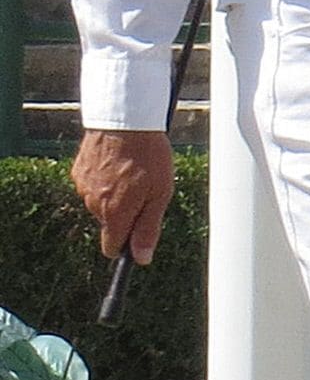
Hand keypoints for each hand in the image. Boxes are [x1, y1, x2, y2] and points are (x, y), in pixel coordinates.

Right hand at [71, 129, 173, 264]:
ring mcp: (83, 186)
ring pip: (100, 201)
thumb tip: (141, 259)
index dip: (125, 245)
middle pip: (109, 222)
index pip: (111, 248)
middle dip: (125, 212)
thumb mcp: (160, 193)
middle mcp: (93, 204)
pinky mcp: (78, 170)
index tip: (136, 234)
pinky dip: (104, 177)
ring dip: (115, 192)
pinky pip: (92, 183)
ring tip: (133, 169)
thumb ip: (148, 228)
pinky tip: (119, 161)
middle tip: (145, 187)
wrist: (125, 120)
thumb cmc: (149, 155)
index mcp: (114, 214)